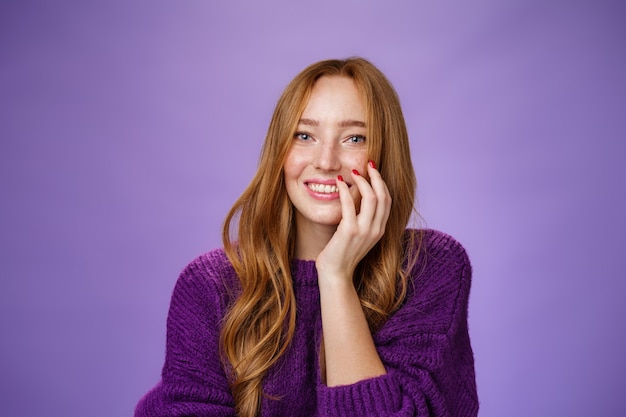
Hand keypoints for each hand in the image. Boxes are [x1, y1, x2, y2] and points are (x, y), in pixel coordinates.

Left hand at [315, 161, 391, 281]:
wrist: (336, 274)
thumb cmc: (343, 254)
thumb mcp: (359, 236)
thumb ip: (363, 220)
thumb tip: (359, 199)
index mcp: (380, 229)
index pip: (387, 200)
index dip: (382, 183)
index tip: (374, 170)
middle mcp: (376, 229)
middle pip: (383, 196)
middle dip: (376, 177)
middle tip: (368, 164)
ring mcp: (364, 231)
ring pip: (371, 198)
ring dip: (362, 181)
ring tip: (353, 172)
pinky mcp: (349, 232)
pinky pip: (349, 205)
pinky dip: (345, 190)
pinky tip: (338, 182)